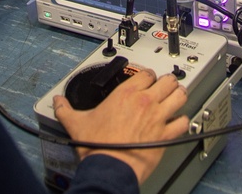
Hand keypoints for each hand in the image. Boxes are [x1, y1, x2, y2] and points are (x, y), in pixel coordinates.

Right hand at [52, 68, 188, 184]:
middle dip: (167, 82)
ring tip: (177, 97)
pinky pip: (183, 122)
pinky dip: (183, 121)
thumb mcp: (76, 123)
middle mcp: (145, 102)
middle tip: (164, 86)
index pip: (146, 73)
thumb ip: (65, 109)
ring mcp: (157, 117)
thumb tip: (58, 103)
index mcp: (126, 94)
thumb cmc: (97, 146)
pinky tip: (178, 122)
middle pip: (167, 80)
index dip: (148, 75)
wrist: (109, 167)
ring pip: (180, 96)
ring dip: (179, 95)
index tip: (146, 78)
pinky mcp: (165, 135)